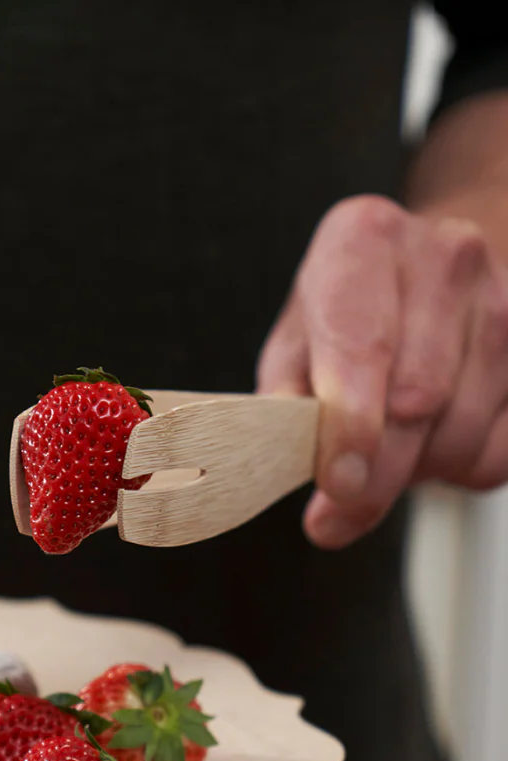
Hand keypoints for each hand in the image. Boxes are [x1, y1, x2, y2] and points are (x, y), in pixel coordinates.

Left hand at [257, 194, 507, 547]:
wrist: (426, 272)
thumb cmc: (346, 316)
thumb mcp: (295, 348)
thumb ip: (288, 413)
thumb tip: (314, 494)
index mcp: (362, 241)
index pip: (363, 346)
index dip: (351, 426)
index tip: (339, 484)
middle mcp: (443, 255)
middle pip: (418, 397)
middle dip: (377, 470)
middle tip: (343, 505)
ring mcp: (504, 296)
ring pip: (464, 429)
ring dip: (418, 470)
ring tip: (385, 453)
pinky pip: (502, 449)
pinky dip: (462, 469)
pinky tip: (432, 445)